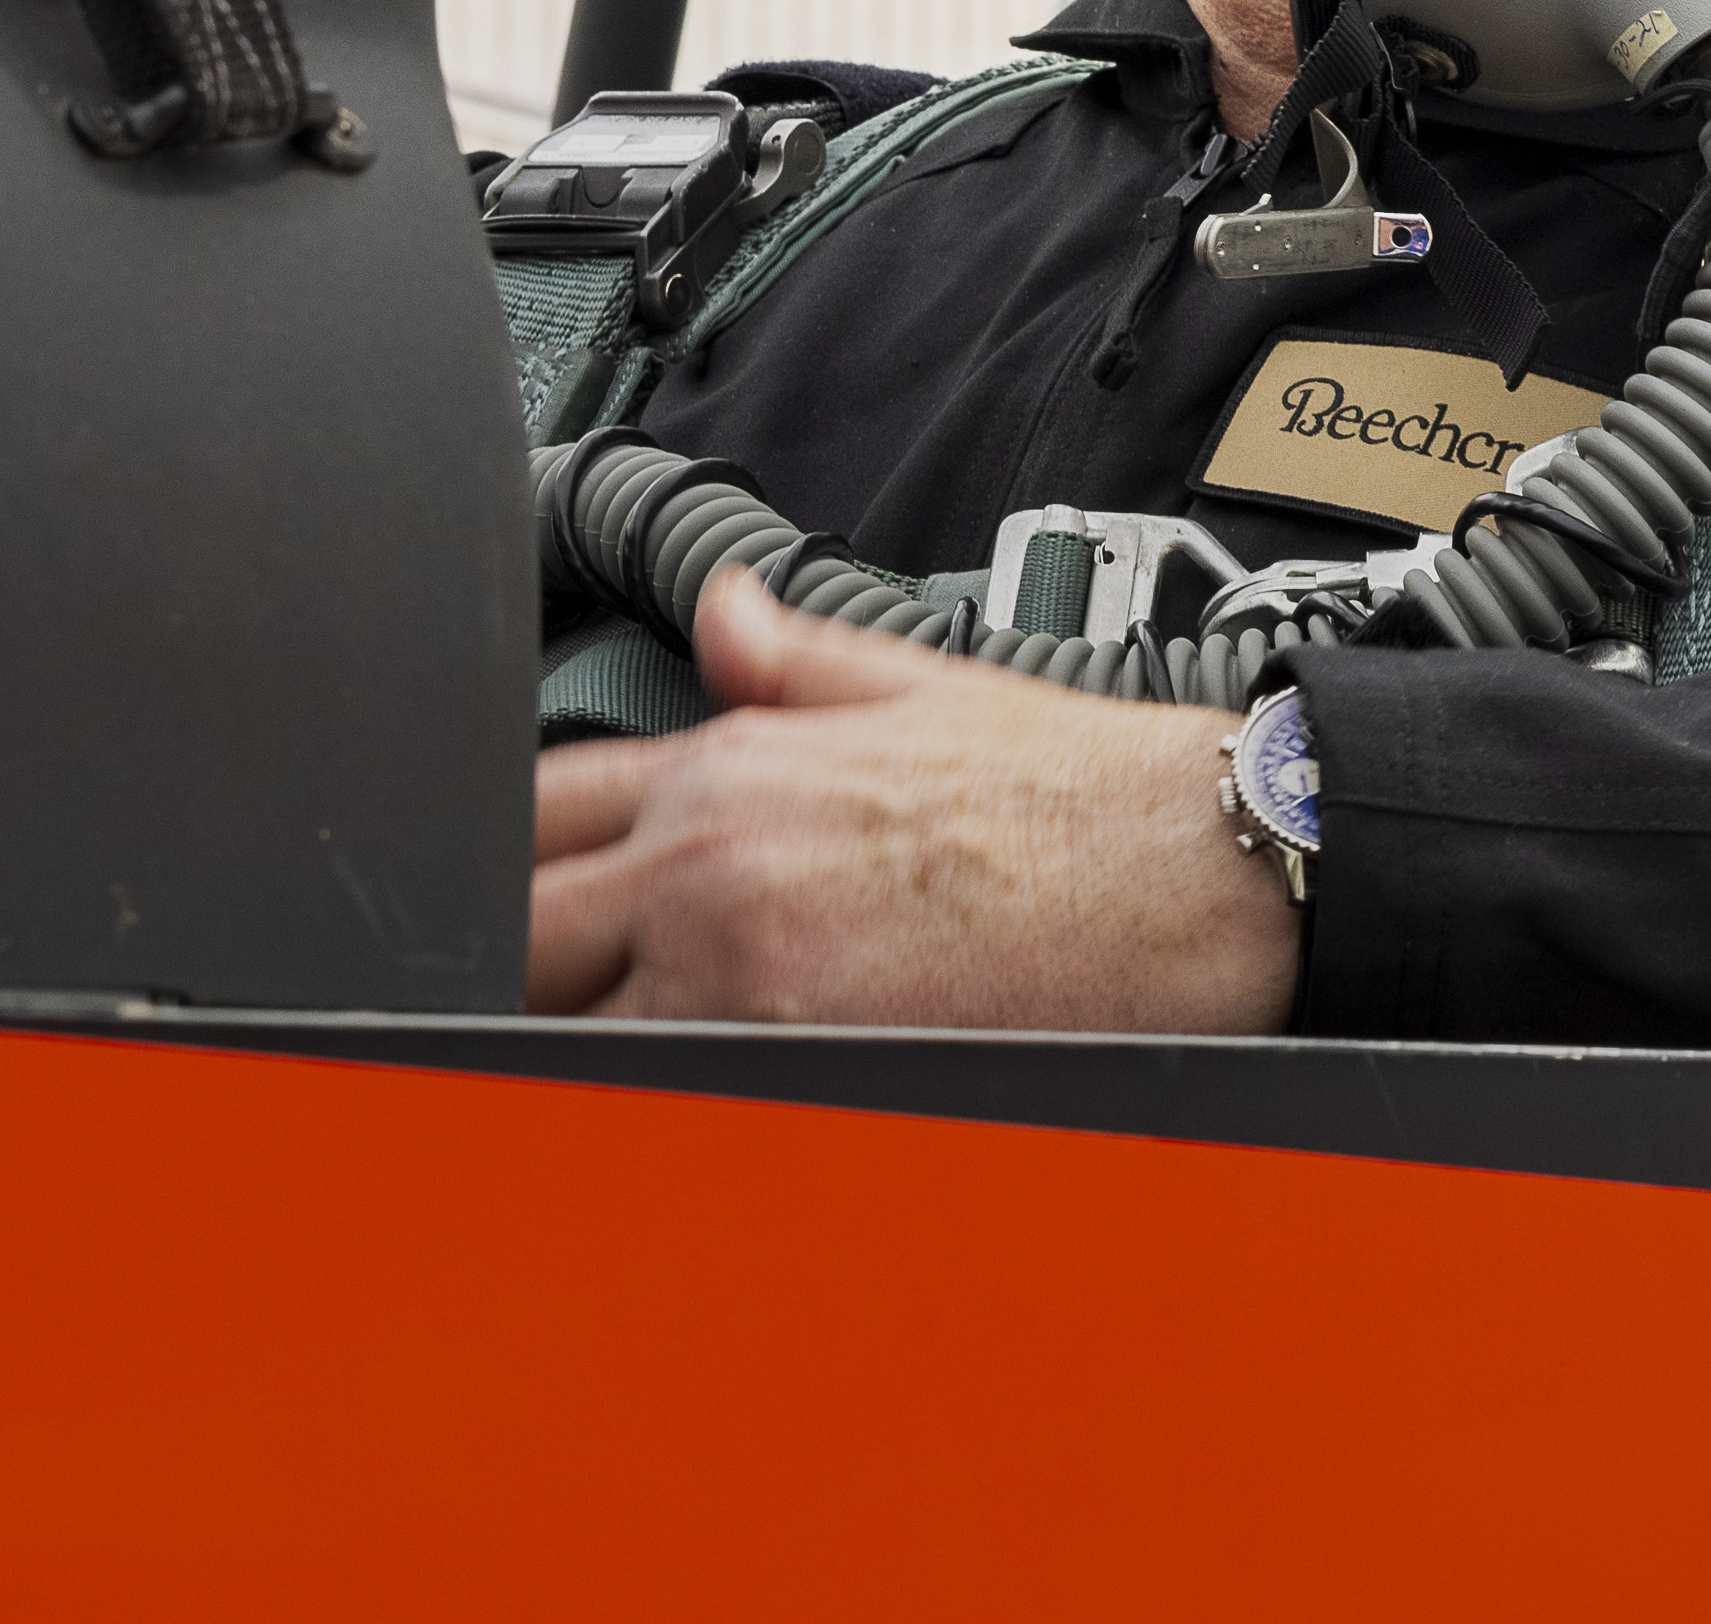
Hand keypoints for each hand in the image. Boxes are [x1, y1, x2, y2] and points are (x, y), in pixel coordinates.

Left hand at [525, 568, 1305, 1033]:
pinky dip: (649, 1098)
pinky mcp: (784, 1056)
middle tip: (565, 993)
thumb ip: (789, 658)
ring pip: (564, 1028)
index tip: (533, 893)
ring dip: (580, 1039)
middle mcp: (708, 857)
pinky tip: (682, 1091)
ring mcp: (734, 964)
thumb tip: (720, 612)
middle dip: (525, 962)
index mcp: (730, 761)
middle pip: (516, 928)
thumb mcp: (920, 680)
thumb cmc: (1082, 793)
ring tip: (623, 1050)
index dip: (514, 858)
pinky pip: (655, 1094)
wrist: (1195, 868)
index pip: (537, 805)